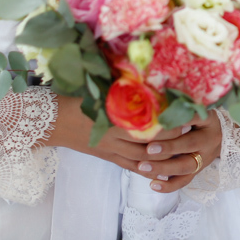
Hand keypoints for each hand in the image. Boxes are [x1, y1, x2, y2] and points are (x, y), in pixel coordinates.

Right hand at [45, 97, 221, 192]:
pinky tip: (163, 171)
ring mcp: (110, 148)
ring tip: (183, 150)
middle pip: (147, 140)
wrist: (49, 122)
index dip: (165, 118)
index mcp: (111, 115)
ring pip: (141, 157)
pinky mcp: (107, 157)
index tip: (183, 111)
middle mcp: (113, 135)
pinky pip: (130, 167)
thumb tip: (140, 67)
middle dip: (170, 137)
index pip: (144, 120)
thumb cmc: (73, 98)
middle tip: (190, 130)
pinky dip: (147, 170)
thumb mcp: (96, 87)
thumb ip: (118, 82)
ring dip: (163, 155)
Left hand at [136, 113, 222, 193]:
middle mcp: (209, 140)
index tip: (159, 121)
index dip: (178, 120)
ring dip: (164, 168)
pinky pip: (185, 181)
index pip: (194, 118)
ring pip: (186, 166)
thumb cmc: (202, 117)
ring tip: (143, 167)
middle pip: (189, 145)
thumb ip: (181, 107)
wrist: (222, 134)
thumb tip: (157, 104)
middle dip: (168, 148)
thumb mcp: (197, 108)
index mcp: (209, 120)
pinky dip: (169, 185)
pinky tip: (152, 184)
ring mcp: (205, 158)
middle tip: (148, 149)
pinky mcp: (199, 170)